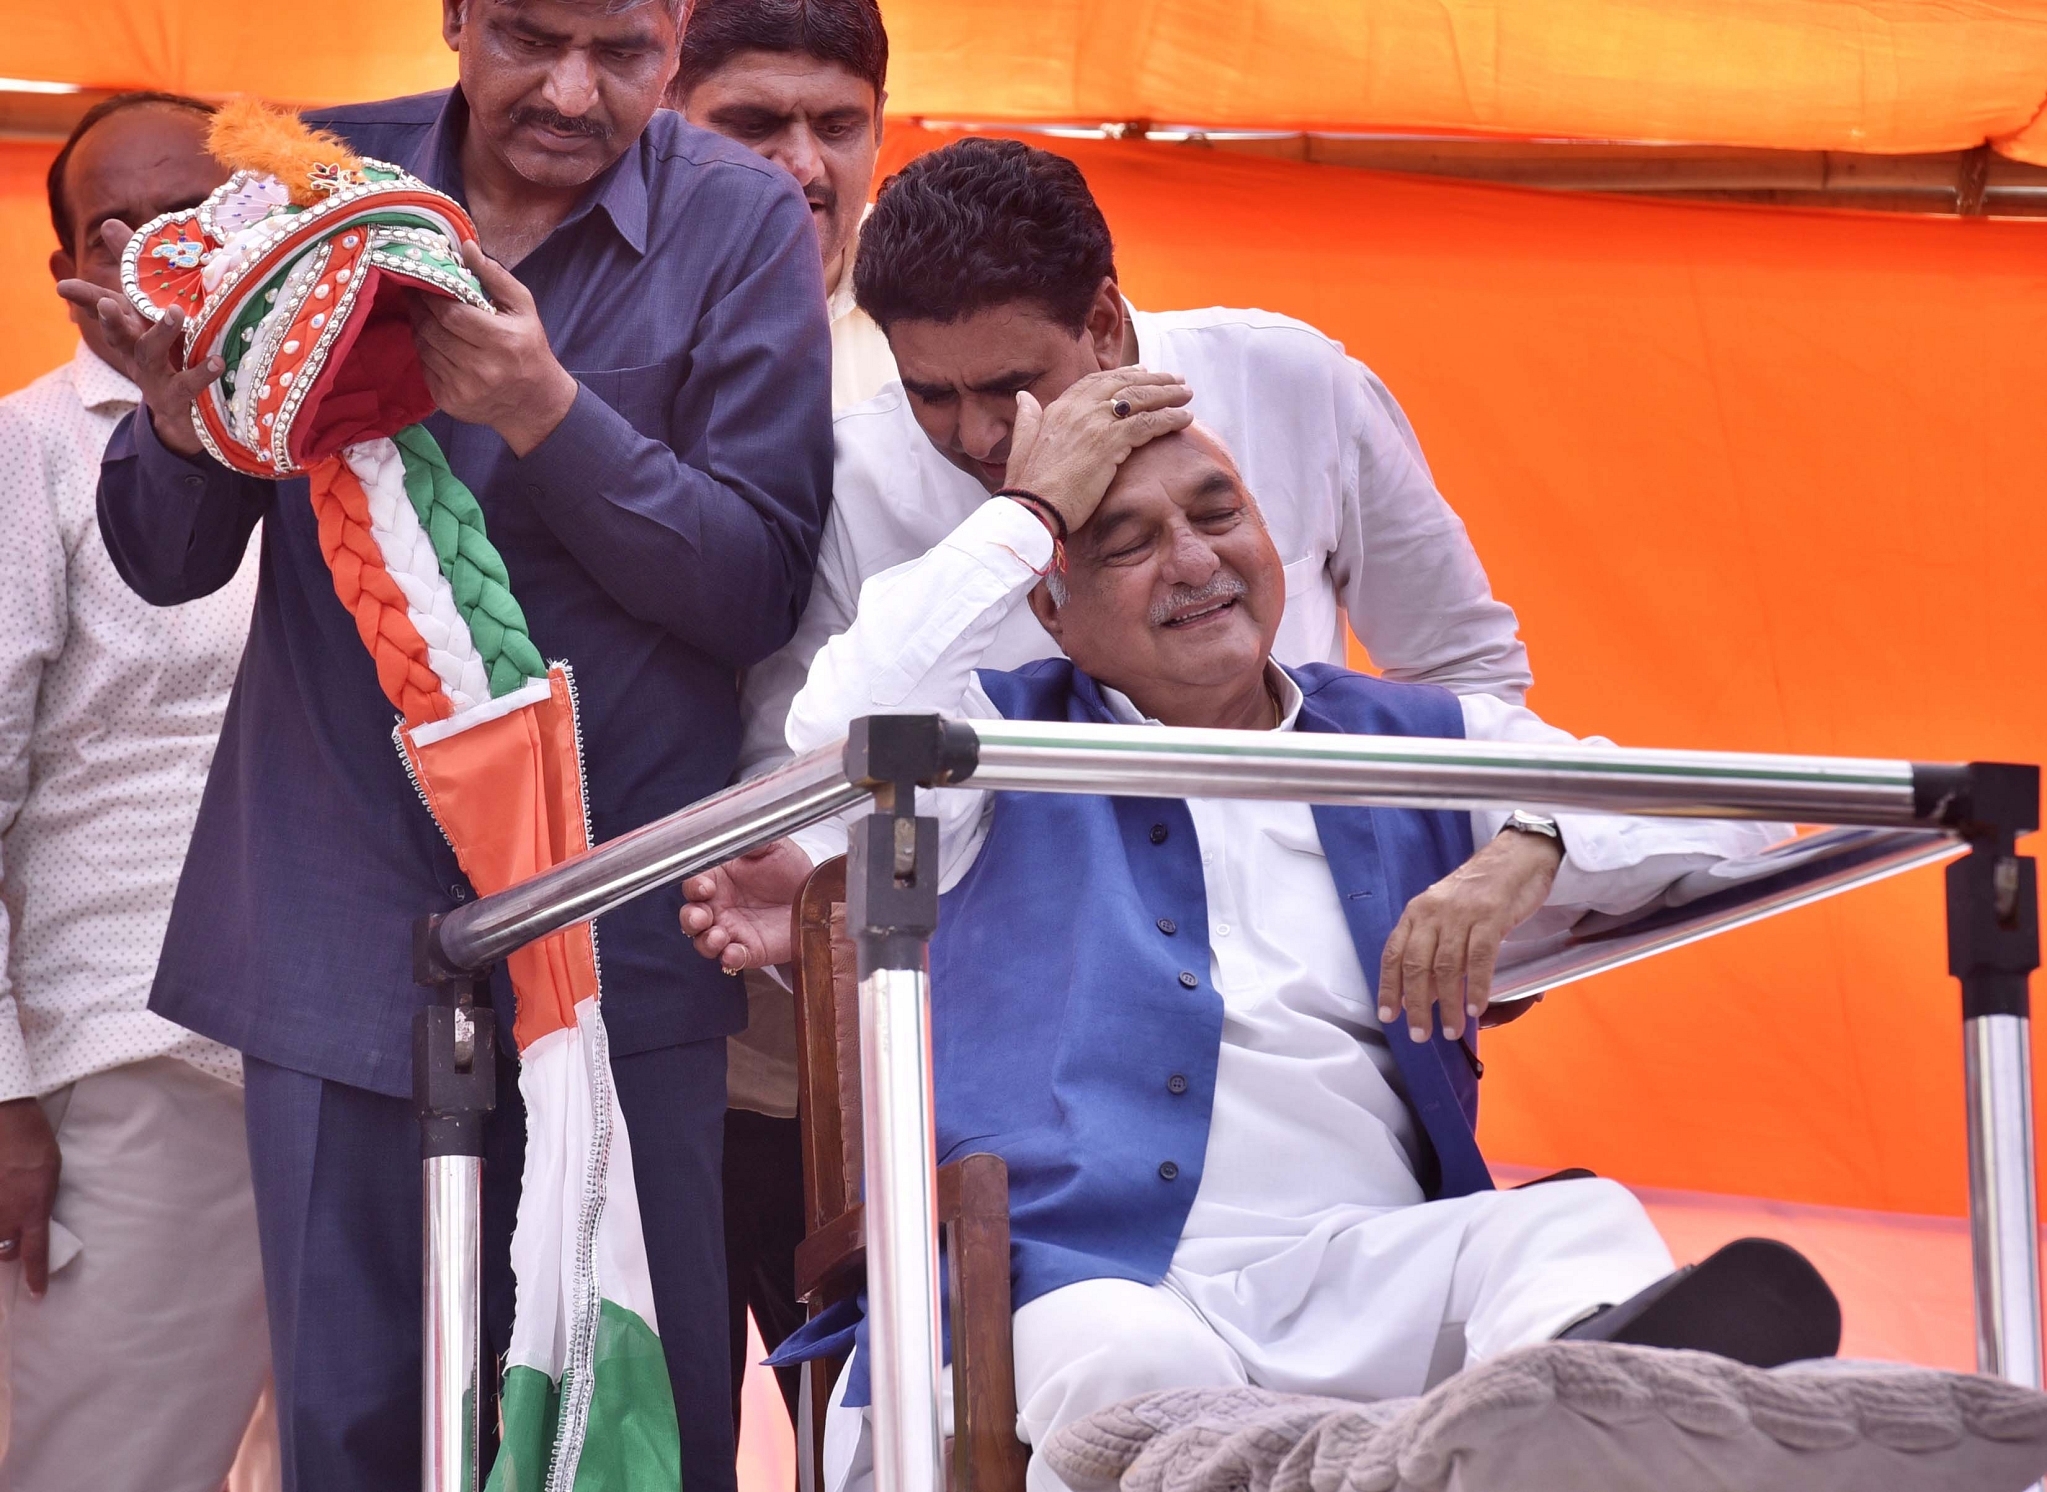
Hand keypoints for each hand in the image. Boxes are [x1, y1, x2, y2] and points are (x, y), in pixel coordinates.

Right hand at [0, 1098, 59, 1296]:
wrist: (6, 1122)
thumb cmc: (36, 1144)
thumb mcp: (50, 1176)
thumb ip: (40, 1203)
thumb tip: (34, 1218)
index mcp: (33, 1211)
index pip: (35, 1253)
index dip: (36, 1276)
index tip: (38, 1295)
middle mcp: (5, 1217)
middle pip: (4, 1252)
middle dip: (9, 1250)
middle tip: (13, 1239)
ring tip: (4, 1219)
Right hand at [54, 220, 219, 457]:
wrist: (183, 415)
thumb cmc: (168, 352)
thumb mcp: (152, 313)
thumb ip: (136, 270)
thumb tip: (110, 223)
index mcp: (131, 329)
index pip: (104, 307)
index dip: (84, 297)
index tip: (63, 288)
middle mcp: (137, 351)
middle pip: (118, 332)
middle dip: (110, 318)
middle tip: (108, 305)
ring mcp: (155, 376)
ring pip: (151, 353)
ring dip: (162, 332)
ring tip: (176, 314)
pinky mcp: (178, 398)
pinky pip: (190, 385)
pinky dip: (203, 373)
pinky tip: (218, 361)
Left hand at [409, 241, 578, 457]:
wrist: (534, 402)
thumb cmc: (529, 347)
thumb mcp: (523, 308)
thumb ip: (495, 276)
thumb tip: (466, 246)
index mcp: (502, 341)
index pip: (451, 314)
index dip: (430, 296)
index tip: (421, 281)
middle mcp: (481, 368)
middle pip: (433, 330)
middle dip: (420, 309)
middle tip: (415, 293)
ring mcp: (463, 388)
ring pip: (425, 348)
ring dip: (420, 328)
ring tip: (425, 316)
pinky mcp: (450, 402)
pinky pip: (425, 368)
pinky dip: (425, 352)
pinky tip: (434, 342)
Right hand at [678, 837, 816, 970]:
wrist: (814, 893)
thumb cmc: (790, 868)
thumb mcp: (773, 846)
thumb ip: (751, 839)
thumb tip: (732, 830)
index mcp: (719, 879)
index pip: (694, 884)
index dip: (694, 887)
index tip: (706, 887)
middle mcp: (720, 906)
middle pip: (690, 917)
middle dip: (691, 919)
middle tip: (702, 917)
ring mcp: (733, 930)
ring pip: (704, 942)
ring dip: (706, 942)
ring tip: (718, 938)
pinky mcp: (750, 950)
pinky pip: (732, 959)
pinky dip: (729, 959)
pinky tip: (734, 954)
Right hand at [1003, 368, 1191, 532]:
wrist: (1032, 509)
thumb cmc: (1027, 487)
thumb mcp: (1021, 446)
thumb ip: (1027, 418)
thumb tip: (1024, 396)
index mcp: (1058, 408)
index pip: (1096, 381)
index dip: (1122, 375)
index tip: (1142, 372)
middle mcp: (1078, 409)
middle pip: (1123, 384)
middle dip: (1153, 379)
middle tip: (1175, 379)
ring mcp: (1095, 424)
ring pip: (1140, 399)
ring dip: (1167, 394)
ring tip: (1186, 394)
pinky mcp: (1110, 443)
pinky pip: (1148, 423)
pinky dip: (1169, 418)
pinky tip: (1185, 418)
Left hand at [1378, 827, 1563, 1043]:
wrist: (1516, 857)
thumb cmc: (1480, 890)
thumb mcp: (1446, 913)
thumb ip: (1433, 947)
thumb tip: (1424, 991)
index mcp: (1417, 912)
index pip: (1394, 953)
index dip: (1389, 987)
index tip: (1389, 1015)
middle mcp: (1434, 912)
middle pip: (1417, 965)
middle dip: (1417, 1005)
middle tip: (1420, 1033)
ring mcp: (1462, 914)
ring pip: (1447, 966)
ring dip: (1448, 1004)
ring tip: (1452, 1030)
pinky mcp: (1491, 916)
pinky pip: (1479, 958)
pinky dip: (1476, 986)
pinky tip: (1475, 1007)